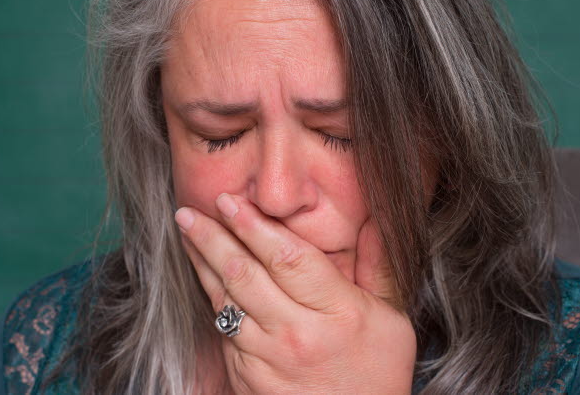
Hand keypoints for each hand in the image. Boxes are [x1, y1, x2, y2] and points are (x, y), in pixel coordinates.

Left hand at [175, 193, 416, 393]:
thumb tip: (373, 220)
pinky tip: (205, 274)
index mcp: (337, 313)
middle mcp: (297, 335)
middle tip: (190, 210)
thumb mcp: (391, 319)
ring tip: (188, 231)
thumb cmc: (377, 373)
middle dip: (213, 236)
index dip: (254, 225)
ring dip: (202, 262)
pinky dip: (212, 296)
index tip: (231, 201)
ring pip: (225, 300)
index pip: (287, 258)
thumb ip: (378, 266)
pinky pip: (224, 329)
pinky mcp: (246, 378)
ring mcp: (267, 360)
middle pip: (245, 274)